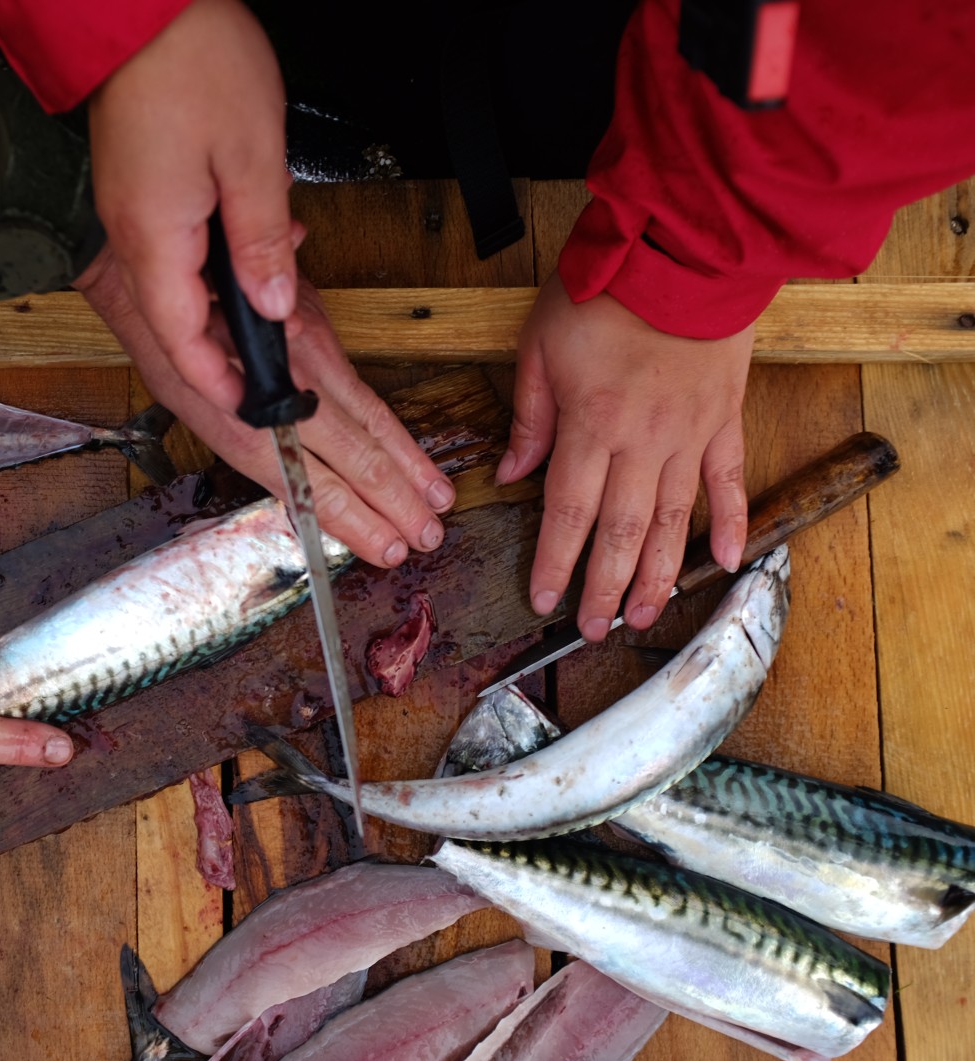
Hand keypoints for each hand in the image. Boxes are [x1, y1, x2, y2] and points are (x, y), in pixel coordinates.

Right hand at [75, 245, 453, 567]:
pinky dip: (306, 494)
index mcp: (254, 356)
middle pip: (329, 457)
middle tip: (424, 538)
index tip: (425, 494)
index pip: (339, 420)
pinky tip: (336, 518)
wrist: (97, 258)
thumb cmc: (162, 238)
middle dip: (380, 500)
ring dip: (352, 506)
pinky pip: (269, 463)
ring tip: (394, 543)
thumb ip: (268, 247)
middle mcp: (246, 391)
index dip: (386, 463)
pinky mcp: (218, 408)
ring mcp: (232, 404)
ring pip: (301, 469)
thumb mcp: (219, 224)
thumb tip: (293, 238)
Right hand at [88, 0, 294, 416]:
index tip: (255, 405)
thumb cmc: (190, 58)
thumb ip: (263, 241)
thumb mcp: (252, 154)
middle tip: (277, 371)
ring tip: (278, 316)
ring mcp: (133, 216)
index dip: (219, 382)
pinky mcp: (141, 194)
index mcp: (155, 237)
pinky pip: (175, 256)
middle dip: (227, 358)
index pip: (183, 340)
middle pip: (177, 327)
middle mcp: (134, 236)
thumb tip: (276, 307)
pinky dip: (216, 271)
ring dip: (227, 313)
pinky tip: (259, 252)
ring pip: (178, 293)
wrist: (135, 3)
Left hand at [499, 275, 752, 642]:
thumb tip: (510, 475)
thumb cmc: (604, 291)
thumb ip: (529, 417)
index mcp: (590, 425)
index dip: (556, 563)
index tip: (545, 599)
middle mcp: (642, 441)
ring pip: (672, 521)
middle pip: (620, 532)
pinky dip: (731, 523)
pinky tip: (724, 561)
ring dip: (657, 574)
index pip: (567, 513)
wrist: (684, 249)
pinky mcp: (726, 419)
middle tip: (595, 630)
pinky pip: (730, 481)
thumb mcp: (539, 345)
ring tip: (643, 615)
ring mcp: (689, 434)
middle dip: (604, 587)